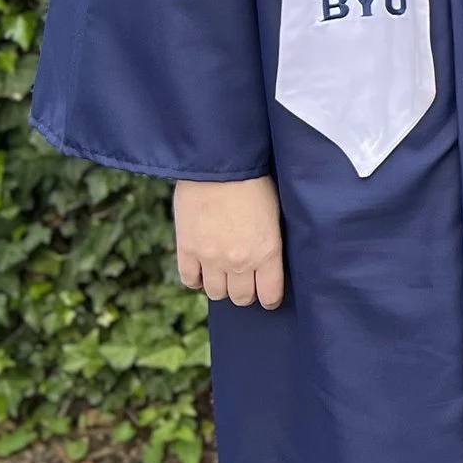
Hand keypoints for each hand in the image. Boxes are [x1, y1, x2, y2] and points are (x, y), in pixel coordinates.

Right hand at [173, 176, 285, 308]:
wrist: (220, 164)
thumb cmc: (255, 180)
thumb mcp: (275, 213)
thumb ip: (269, 240)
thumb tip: (266, 256)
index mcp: (267, 252)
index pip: (269, 294)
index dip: (269, 298)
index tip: (268, 296)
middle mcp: (240, 262)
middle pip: (241, 297)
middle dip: (245, 292)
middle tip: (245, 282)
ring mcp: (211, 259)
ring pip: (216, 292)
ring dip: (221, 286)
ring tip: (223, 274)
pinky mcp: (187, 250)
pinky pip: (189, 280)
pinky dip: (196, 279)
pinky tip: (202, 270)